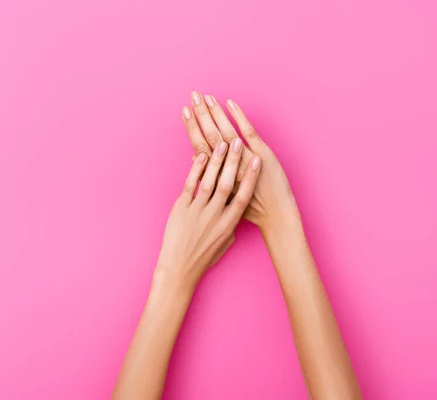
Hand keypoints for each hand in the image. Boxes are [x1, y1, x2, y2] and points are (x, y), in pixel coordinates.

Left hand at [156, 139, 260, 291]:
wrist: (179, 268)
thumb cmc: (203, 257)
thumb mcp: (224, 242)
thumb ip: (231, 224)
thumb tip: (235, 209)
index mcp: (229, 223)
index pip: (243, 195)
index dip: (250, 177)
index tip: (257, 160)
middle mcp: (215, 215)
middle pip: (228, 183)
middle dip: (234, 161)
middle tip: (238, 142)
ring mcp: (197, 211)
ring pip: (210, 181)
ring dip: (217, 161)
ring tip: (222, 143)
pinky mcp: (181, 209)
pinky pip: (191, 185)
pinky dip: (196, 170)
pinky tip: (201, 157)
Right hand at [182, 91, 300, 232]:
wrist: (274, 218)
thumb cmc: (248, 210)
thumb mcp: (221, 196)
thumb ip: (207, 177)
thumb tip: (194, 158)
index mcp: (216, 177)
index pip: (199, 147)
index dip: (191, 129)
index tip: (184, 111)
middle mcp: (227, 168)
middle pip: (209, 137)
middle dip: (200, 115)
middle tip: (192, 95)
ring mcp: (244, 160)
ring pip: (225, 133)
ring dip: (216, 113)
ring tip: (207, 96)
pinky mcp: (260, 156)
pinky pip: (247, 133)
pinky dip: (238, 117)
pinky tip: (230, 103)